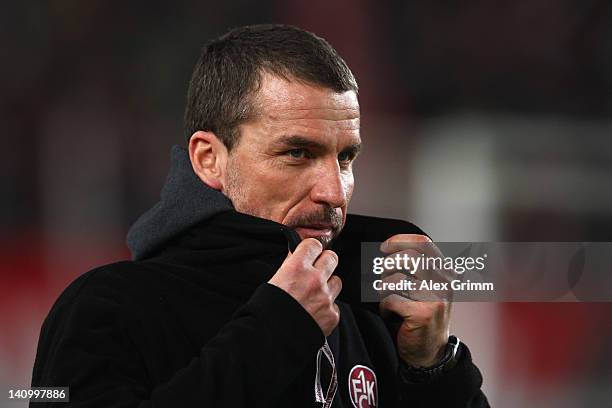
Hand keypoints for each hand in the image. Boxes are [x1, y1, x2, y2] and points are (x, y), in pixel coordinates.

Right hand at [269, 238, 341, 335]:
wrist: (270, 340)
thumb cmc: (266, 311)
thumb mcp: (273, 281)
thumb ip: (289, 266)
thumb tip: (297, 255)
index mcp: (297, 267)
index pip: (314, 245)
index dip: (311, 250)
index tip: (309, 254)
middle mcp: (314, 279)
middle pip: (332, 258)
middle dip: (324, 263)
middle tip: (316, 271)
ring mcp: (326, 298)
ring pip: (337, 282)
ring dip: (327, 286)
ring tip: (314, 296)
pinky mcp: (332, 315)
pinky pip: (335, 305)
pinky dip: (326, 309)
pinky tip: (314, 314)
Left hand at [378, 234, 451, 366]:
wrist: (431, 352)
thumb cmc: (422, 316)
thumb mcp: (425, 287)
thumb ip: (414, 267)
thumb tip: (388, 250)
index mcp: (444, 272)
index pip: (423, 244)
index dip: (400, 240)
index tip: (384, 247)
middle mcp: (444, 283)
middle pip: (408, 258)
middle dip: (388, 266)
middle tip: (383, 278)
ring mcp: (435, 298)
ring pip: (396, 279)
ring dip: (383, 290)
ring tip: (388, 300)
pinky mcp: (423, 314)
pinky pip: (390, 300)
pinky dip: (385, 307)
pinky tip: (390, 314)